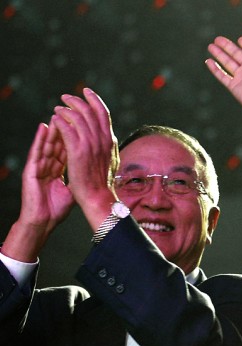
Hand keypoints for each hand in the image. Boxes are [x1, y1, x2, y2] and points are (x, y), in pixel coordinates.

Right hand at [2, 122, 74, 261]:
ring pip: (48, 144)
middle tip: (74, 114)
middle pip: (59, 142)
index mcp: (58, 169)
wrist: (43, 221)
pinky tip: (44, 128)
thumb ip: (79, 178)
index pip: (69, 149)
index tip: (87, 125)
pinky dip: (40, 139)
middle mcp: (48, 164)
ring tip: (59, 113)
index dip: (77, 137)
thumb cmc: (56, 208)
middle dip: (67, 128)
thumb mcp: (72, 190)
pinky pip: (37, 152)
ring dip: (54, 128)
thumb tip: (94, 174)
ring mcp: (39, 166)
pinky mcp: (32, 170)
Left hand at [48, 88, 118, 228]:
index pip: (103, 113)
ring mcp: (90, 144)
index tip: (86, 91)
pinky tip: (54, 119)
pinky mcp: (77, 150)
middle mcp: (101, 139)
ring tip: (57, 109)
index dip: (94, 99)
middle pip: (89, 110)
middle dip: (76, 100)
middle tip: (65, 97)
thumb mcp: (111, 161)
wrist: (98, 196)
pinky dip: (59, 120)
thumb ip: (108, 146)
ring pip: (76, 116)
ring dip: (65, 110)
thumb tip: (109, 137)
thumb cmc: (102, 183)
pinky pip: (66, 127)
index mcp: (109, 141)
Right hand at [206, 30, 241, 111]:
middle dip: (227, 46)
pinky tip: (208, 61)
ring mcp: (241, 78)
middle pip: (237, 54)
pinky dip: (214, 69)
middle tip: (218, 39)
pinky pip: (222, 76)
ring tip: (210, 46)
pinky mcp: (234, 86)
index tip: (241, 39)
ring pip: (228, 63)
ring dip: (219, 54)